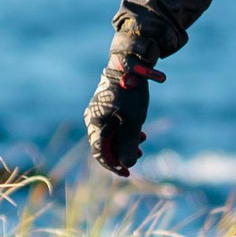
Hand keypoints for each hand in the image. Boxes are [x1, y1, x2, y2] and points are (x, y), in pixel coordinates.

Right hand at [84, 57, 163, 176]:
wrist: (130, 64)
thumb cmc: (130, 92)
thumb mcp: (133, 121)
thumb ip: (128, 144)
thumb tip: (127, 164)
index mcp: (95, 123)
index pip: (100, 152)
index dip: (114, 165)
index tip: (128, 172)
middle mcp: (93, 119)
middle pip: (106, 145)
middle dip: (122, 153)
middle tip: (139, 157)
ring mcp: (100, 112)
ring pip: (111, 135)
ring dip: (126, 143)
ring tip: (142, 145)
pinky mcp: (108, 106)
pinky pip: (114, 125)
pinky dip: (126, 131)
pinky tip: (140, 132)